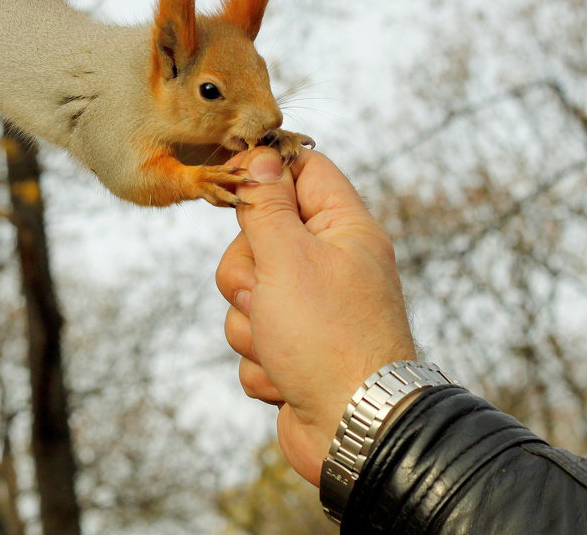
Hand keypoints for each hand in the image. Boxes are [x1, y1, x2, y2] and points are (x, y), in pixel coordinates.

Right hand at [215, 147, 415, 485]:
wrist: (355, 429)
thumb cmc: (328, 338)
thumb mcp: (288, 258)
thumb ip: (265, 206)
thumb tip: (261, 158)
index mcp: (344, 229)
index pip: (303, 170)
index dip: (265, 170)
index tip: (230, 180)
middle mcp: (331, 264)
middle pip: (260, 236)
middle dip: (245, 271)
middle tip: (262, 293)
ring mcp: (314, 309)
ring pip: (248, 293)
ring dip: (249, 323)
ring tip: (278, 345)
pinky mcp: (297, 350)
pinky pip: (254, 338)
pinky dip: (262, 361)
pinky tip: (286, 377)